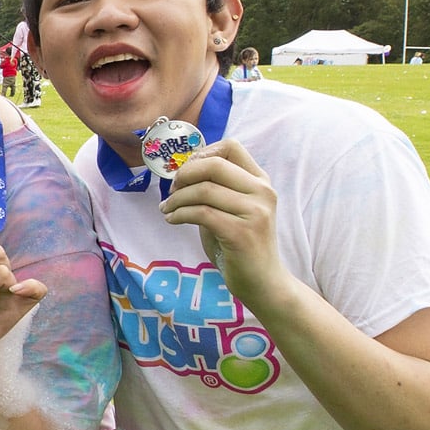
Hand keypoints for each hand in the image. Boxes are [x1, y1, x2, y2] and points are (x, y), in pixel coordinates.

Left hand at [160, 139, 286, 309]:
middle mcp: (262, 192)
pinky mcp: (241, 233)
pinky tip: (172, 220)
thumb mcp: (230, 210)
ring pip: (204, 189)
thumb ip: (215, 190)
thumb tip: (182, 172)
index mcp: (260, 181)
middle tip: (171, 190)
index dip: (201, 154)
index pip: (231, 146)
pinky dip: (179, 214)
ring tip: (167, 209)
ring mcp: (255, 212)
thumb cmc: (240, 246)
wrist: (262, 282)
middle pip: (214, 164)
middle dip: (184, 174)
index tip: (185, 172)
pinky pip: (201, 213)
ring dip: (176, 198)